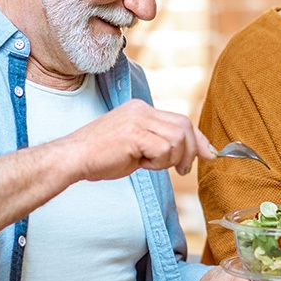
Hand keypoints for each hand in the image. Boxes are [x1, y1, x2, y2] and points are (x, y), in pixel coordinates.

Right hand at [55, 99, 214, 178]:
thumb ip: (160, 145)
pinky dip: (158, 162)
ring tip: (150, 165)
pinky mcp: (134, 133)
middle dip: (190, 151)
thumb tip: (191, 155)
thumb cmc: (100, 158)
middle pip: (184, 126)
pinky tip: (140, 164)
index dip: (198, 139)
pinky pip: (163, 149)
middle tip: (181, 170)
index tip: (209, 154)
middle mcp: (141, 109)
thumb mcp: (136, 148)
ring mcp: (137, 119)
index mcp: (141, 109)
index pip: (181, 120)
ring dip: (170, 159)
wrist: (72, 158)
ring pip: (176, 138)